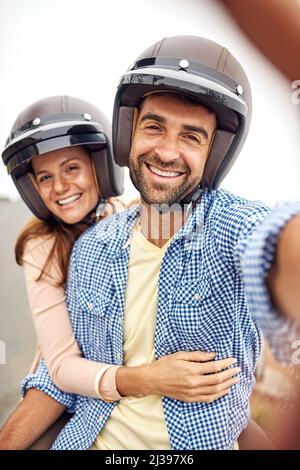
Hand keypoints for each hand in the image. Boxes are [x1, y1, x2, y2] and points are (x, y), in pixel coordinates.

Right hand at [116, 351, 239, 402]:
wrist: (152, 380)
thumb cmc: (164, 364)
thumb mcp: (180, 355)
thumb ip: (197, 355)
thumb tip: (213, 355)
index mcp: (191, 370)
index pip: (214, 367)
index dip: (225, 364)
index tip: (233, 360)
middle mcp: (193, 383)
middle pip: (217, 380)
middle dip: (230, 374)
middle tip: (238, 370)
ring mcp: (192, 393)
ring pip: (215, 391)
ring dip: (227, 385)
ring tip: (234, 380)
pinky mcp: (189, 399)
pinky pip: (207, 399)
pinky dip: (218, 395)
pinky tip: (224, 391)